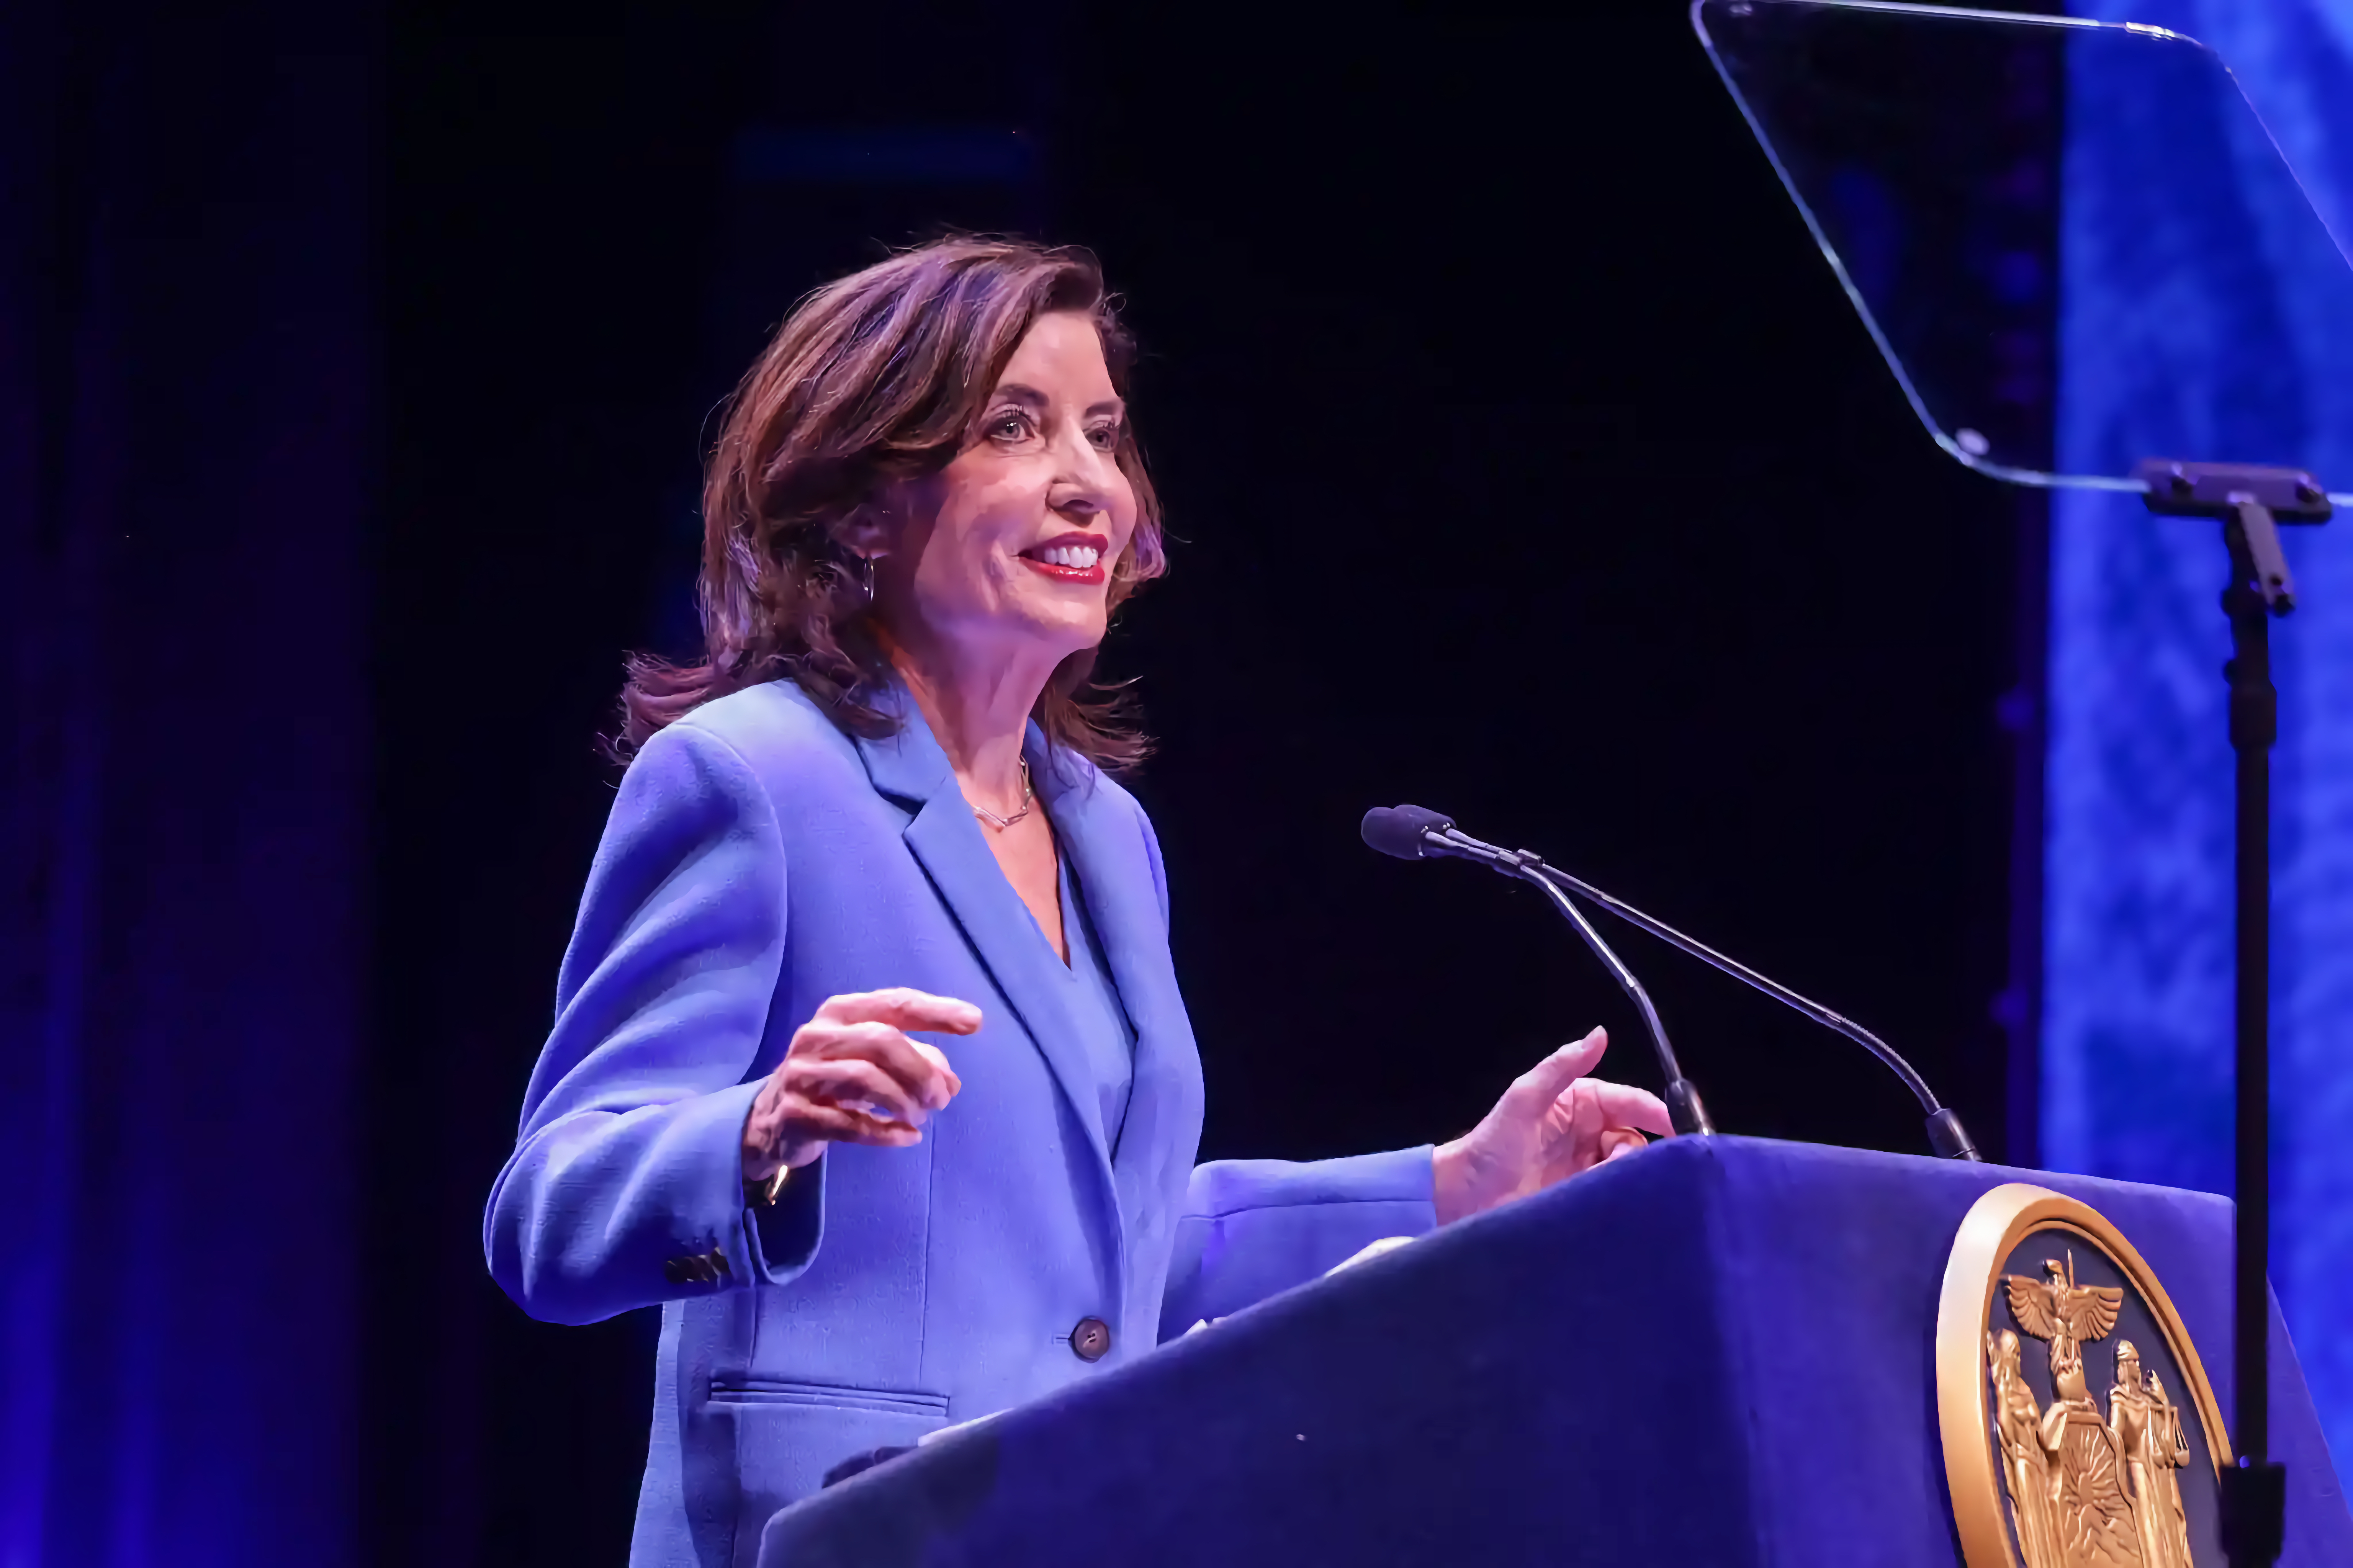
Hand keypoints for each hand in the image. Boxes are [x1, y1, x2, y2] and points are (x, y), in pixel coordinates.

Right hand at [741, 988, 978, 1179]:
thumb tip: (951, 1083)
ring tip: (921, 1117)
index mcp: (839, 1013)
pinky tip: (907, 1138)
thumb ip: (915, 1062)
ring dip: (904, 1101)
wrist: (771, 1119)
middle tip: (942, 1099)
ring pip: (865, 1079)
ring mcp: (801, 1074)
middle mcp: (817, 1036)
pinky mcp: (794, 1114)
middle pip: (883, 1041)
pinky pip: (847, 1123)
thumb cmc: (833, 1080)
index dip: (936, 1011)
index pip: (894, 1003)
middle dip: (922, 1071)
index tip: (974, 1021)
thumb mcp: (872, 1062)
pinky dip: (885, 1132)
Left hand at [1430, 1026, 1672, 1224]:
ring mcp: (1589, 1168)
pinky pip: (1617, 1195)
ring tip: (1602, 1187)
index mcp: (1581, 1104)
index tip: (1674, 1129)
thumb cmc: (1493, 1143)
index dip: (1654, 1112)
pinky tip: (1614, 1205)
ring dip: (1626, 1177)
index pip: (1629, 1102)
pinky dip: (1621, 1198)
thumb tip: (1600, 1033)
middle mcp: (1590, 1134)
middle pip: (1635, 1138)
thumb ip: (1562, 1066)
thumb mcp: (1525, 1098)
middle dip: (1638, 1151)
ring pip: (1629, 1169)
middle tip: (1620, 1167)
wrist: (1465, 1197)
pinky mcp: (1586, 1200)